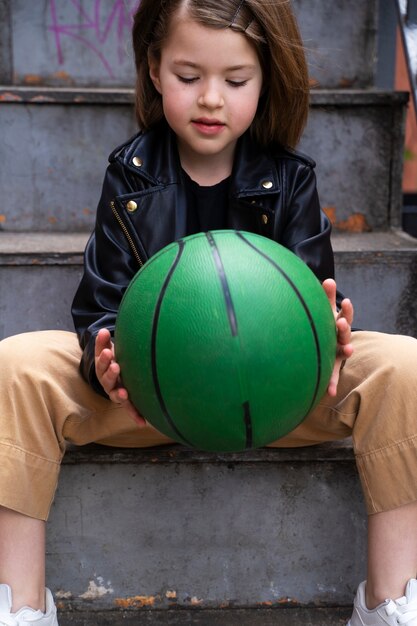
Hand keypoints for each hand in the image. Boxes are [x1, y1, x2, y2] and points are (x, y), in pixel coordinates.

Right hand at [94, 328, 146, 426]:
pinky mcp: (126, 402)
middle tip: (116, 367)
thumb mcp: (107, 350)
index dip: (104, 358)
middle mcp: (108, 382)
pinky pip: (130, 409)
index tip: (109, 351)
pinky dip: (135, 415)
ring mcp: (116, 392)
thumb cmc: (113, 360)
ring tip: (124, 393)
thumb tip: (103, 330)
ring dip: (119, 394)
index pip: (101, 362)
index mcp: (103, 368)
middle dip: (111, 373)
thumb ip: (104, 342)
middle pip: (107, 379)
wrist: (113, 375)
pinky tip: (143, 422)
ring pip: (116, 395)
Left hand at [322, 279, 353, 396]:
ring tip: (348, 350)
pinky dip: (331, 383)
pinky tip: (328, 392)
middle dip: (343, 328)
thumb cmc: (324, 323)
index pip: (345, 315)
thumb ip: (327, 297)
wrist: (324, 344)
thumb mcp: (325, 310)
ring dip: (345, 351)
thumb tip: (328, 279)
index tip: (347, 301)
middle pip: (344, 333)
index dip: (347, 309)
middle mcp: (341, 339)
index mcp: (339, 324)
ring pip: (342, 352)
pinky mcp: (330, 366)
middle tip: (341, 322)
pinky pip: (331, 375)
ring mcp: (337, 353)